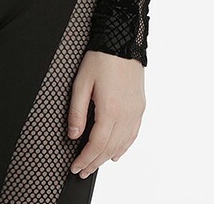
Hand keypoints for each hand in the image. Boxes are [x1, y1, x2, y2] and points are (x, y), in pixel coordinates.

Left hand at [67, 50, 145, 178]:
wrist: (122, 41)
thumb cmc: (101, 58)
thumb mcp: (81, 82)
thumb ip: (77, 111)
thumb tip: (73, 134)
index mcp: (110, 110)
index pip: (97, 145)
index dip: (85, 159)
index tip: (76, 167)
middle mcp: (126, 115)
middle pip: (110, 149)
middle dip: (94, 162)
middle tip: (82, 171)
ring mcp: (135, 112)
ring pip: (123, 144)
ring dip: (108, 158)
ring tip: (95, 165)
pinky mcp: (140, 106)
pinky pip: (133, 134)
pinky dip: (124, 147)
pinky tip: (117, 154)